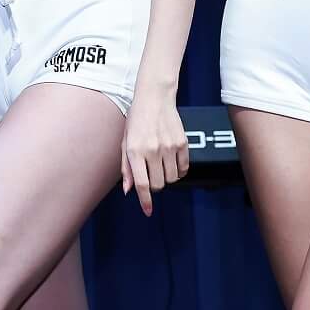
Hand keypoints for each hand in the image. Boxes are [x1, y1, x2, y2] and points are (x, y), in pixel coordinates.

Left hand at [120, 85, 190, 215]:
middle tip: (151, 175)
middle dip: (155, 186)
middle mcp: (153, 150)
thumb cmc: (137, 120)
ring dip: (166, 178)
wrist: (155, 98)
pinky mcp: (183, 143)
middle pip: (159, 185)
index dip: (145, 200)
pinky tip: (171, 162)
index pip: (141, 184)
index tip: (148, 211)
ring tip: (160, 165)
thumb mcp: (125, 142)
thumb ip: (126, 168)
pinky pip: (184, 168)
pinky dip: (178, 171)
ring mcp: (169, 147)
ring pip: (172, 179)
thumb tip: (128, 190)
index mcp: (135, 151)